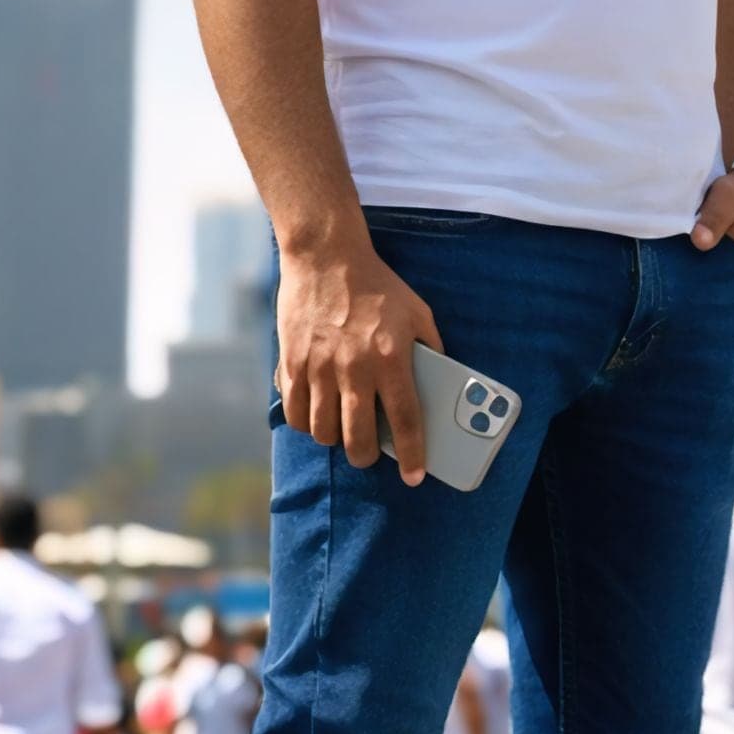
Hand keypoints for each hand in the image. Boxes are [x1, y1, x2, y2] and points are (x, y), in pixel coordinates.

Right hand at [276, 232, 441, 481]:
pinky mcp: (293, 363)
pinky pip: (294, 414)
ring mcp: (319, 367)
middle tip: (369, 454)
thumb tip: (440, 381)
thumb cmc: (377, 285)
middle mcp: (354, 367)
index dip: (411, 455)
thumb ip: (432, 349)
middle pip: (358, 438)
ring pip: (323, 432)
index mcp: (390, 357)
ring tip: (342, 429)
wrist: (326, 256)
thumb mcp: (418, 312)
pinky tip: (315, 414)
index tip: (414, 476)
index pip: (404, 420)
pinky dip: (305, 423)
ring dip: (335, 439)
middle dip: (366, 457)